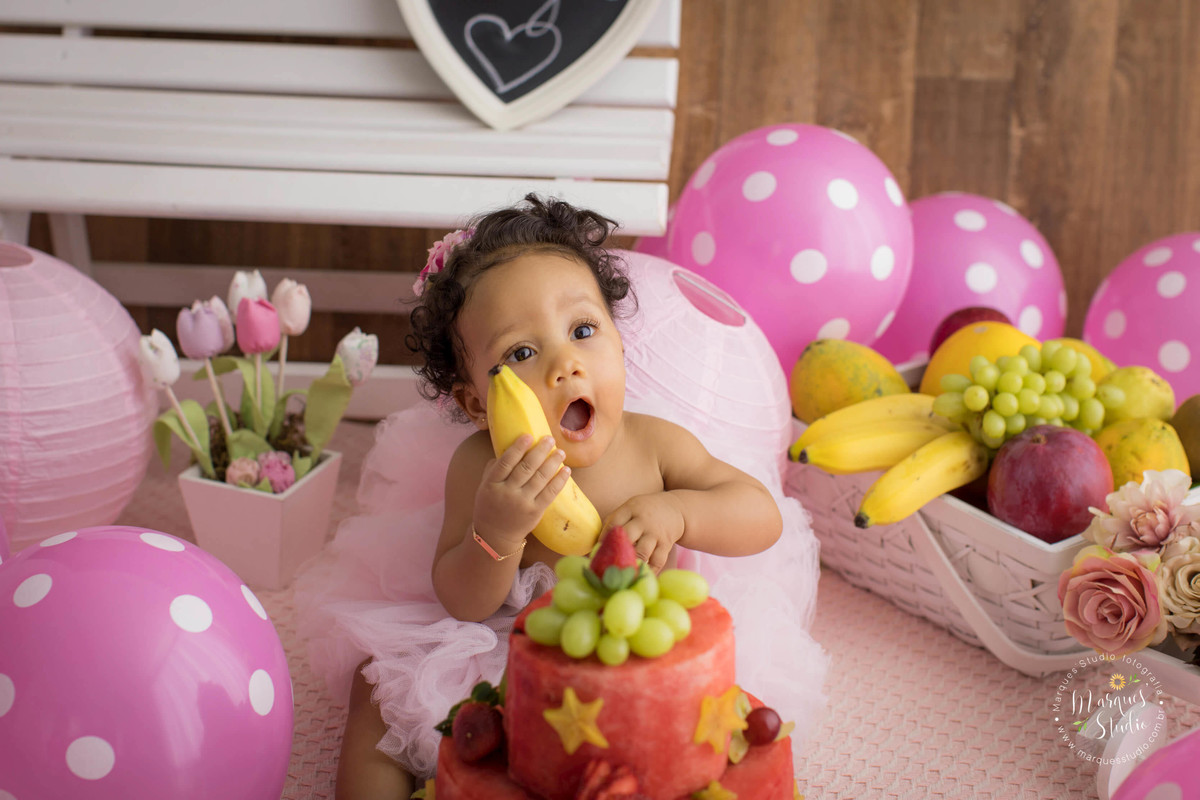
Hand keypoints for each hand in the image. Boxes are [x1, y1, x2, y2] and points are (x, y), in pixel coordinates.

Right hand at [473, 434, 569, 551]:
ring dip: (552, 462)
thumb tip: (509, 448)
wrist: (495, 537)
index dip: (518, 448)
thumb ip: (494, 469)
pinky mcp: (535, 512)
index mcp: (492, 484)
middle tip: (550, 439)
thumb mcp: (484, 487)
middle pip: (526, 467)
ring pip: (540, 478)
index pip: (506, 462)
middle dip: (540, 451)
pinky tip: (566, 470)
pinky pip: (550, 493)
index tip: (528, 435)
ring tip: (561, 452)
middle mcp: (507, 492)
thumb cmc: (490, 506)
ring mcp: (522, 503)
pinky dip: (559, 480)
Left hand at [602, 493, 684, 572]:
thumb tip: (595, 545)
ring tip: (620, 577)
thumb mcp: (630, 508)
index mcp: (631, 509)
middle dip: (616, 553)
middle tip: (606, 568)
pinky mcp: (666, 544)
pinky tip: (639, 579)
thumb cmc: (644, 512)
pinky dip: (648, 572)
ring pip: (642, 552)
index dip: (603, 539)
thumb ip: (614, 522)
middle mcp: (643, 521)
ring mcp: (656, 533)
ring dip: (632, 565)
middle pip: (628, 537)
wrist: (675, 508)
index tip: (596, 553)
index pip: (614, 523)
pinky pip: (657, 561)